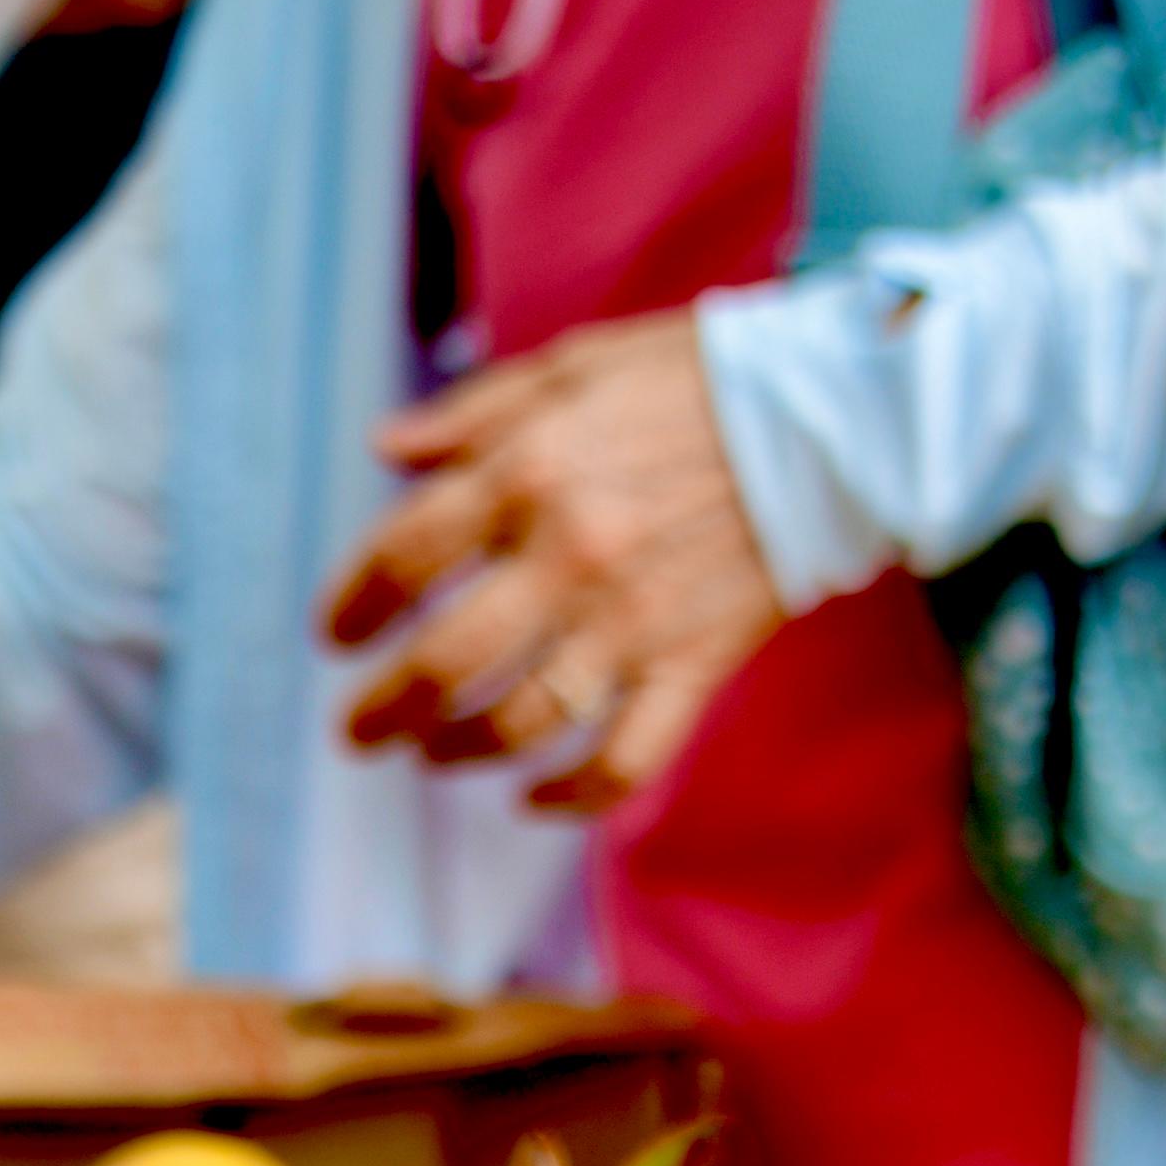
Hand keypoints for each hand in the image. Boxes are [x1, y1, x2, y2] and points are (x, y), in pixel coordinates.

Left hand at [321, 310, 785, 809]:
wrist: (829, 418)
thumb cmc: (692, 381)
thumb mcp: (571, 366)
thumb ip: (471, 414)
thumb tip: (385, 452)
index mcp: (528, 472)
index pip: (402, 557)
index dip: (352, 605)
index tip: (336, 634)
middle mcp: (569, 556)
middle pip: (441, 664)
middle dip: (381, 711)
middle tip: (357, 731)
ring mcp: (631, 622)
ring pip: (517, 724)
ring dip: (457, 752)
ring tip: (433, 754)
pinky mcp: (691, 667)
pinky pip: (621, 761)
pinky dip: (569, 797)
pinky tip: (532, 799)